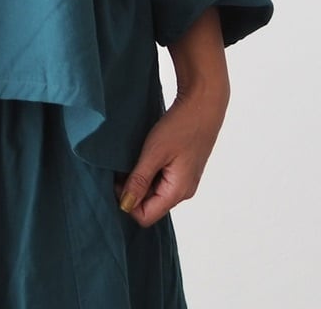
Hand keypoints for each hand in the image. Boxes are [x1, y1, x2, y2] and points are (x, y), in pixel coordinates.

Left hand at [113, 82, 228, 226]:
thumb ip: (139, 180)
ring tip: (134, 158)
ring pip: (154, 192)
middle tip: (123, 167)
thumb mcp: (154, 153)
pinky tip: (144, 154)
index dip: (127, 202)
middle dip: (132, 190)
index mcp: (178, 191)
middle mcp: (183, 191)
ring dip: (140, 180)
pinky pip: (161, 180)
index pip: (145, 216)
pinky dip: (149, 172)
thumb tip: (125, 205)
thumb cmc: (181, 126)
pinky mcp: (183, 170)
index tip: (118, 179)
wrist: (203, 104)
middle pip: (149, 205)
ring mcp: (184, 181)